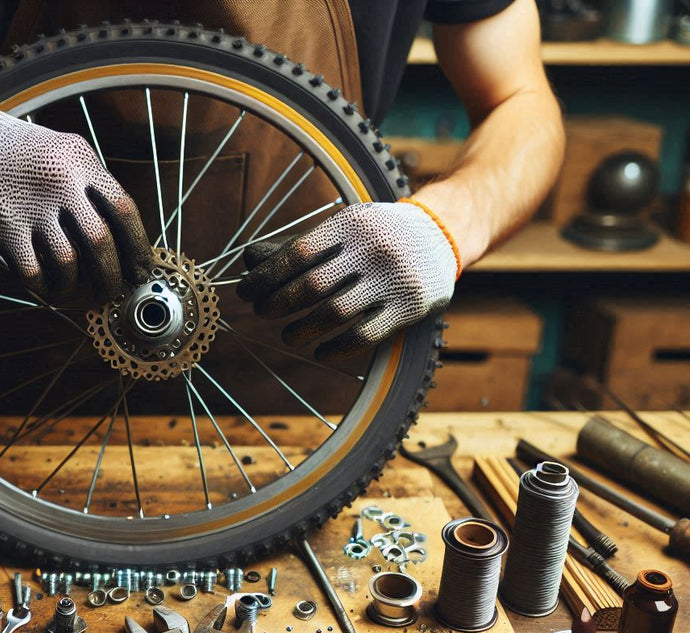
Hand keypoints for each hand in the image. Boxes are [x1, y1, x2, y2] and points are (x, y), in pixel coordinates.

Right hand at [0, 106, 151, 300]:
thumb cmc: (13, 149)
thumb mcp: (61, 149)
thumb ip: (90, 182)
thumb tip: (120, 230)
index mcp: (81, 160)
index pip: (124, 209)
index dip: (139, 246)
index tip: (143, 269)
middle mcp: (61, 182)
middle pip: (101, 242)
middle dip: (112, 276)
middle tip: (113, 291)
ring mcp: (32, 204)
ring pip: (68, 262)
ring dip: (76, 286)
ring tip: (76, 292)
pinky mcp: (4, 225)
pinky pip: (33, 271)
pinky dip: (44, 287)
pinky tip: (47, 288)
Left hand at [237, 201, 457, 360]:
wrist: (444, 233)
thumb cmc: (379, 233)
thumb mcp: (348, 225)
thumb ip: (305, 244)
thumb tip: (249, 260)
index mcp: (351, 224)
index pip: (298, 254)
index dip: (266, 277)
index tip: (246, 293)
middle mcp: (372, 249)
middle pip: (312, 285)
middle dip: (279, 304)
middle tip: (262, 313)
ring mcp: (392, 279)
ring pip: (334, 313)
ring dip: (303, 329)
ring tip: (289, 336)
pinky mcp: (409, 307)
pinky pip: (364, 335)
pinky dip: (336, 348)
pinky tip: (322, 351)